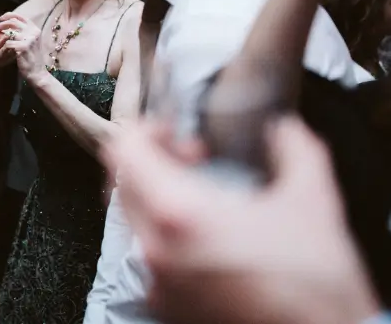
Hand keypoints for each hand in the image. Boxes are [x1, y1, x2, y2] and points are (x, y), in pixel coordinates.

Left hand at [0, 13, 43, 78]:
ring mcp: (29, 39)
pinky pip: (8, 43)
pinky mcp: (23, 47)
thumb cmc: (30, 58)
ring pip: (8, 33)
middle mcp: (33, 32)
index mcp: (35, 29)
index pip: (21, 17)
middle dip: (0, 25)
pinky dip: (2, 46)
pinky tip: (2, 51)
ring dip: (0, 38)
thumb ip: (16, 34)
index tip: (0, 19)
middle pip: (12, 23)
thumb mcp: (26, 43)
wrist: (37, 73)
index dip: (9, 15)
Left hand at [105, 117, 379, 323]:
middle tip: (194, 161)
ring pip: (133, 221)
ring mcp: (156, 281)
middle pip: (122, 183)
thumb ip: (293, 148)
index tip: (174, 132)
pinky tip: (209, 238)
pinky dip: (167, 236)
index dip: (146, 130)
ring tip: (205, 200)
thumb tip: (283, 129)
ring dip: (158, 198)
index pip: (124, 151)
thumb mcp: (312, 202)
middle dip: (152, 162)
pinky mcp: (165, 306)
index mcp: (179, 214)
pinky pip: (149, 257)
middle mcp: (154, 248)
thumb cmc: (314, 286)